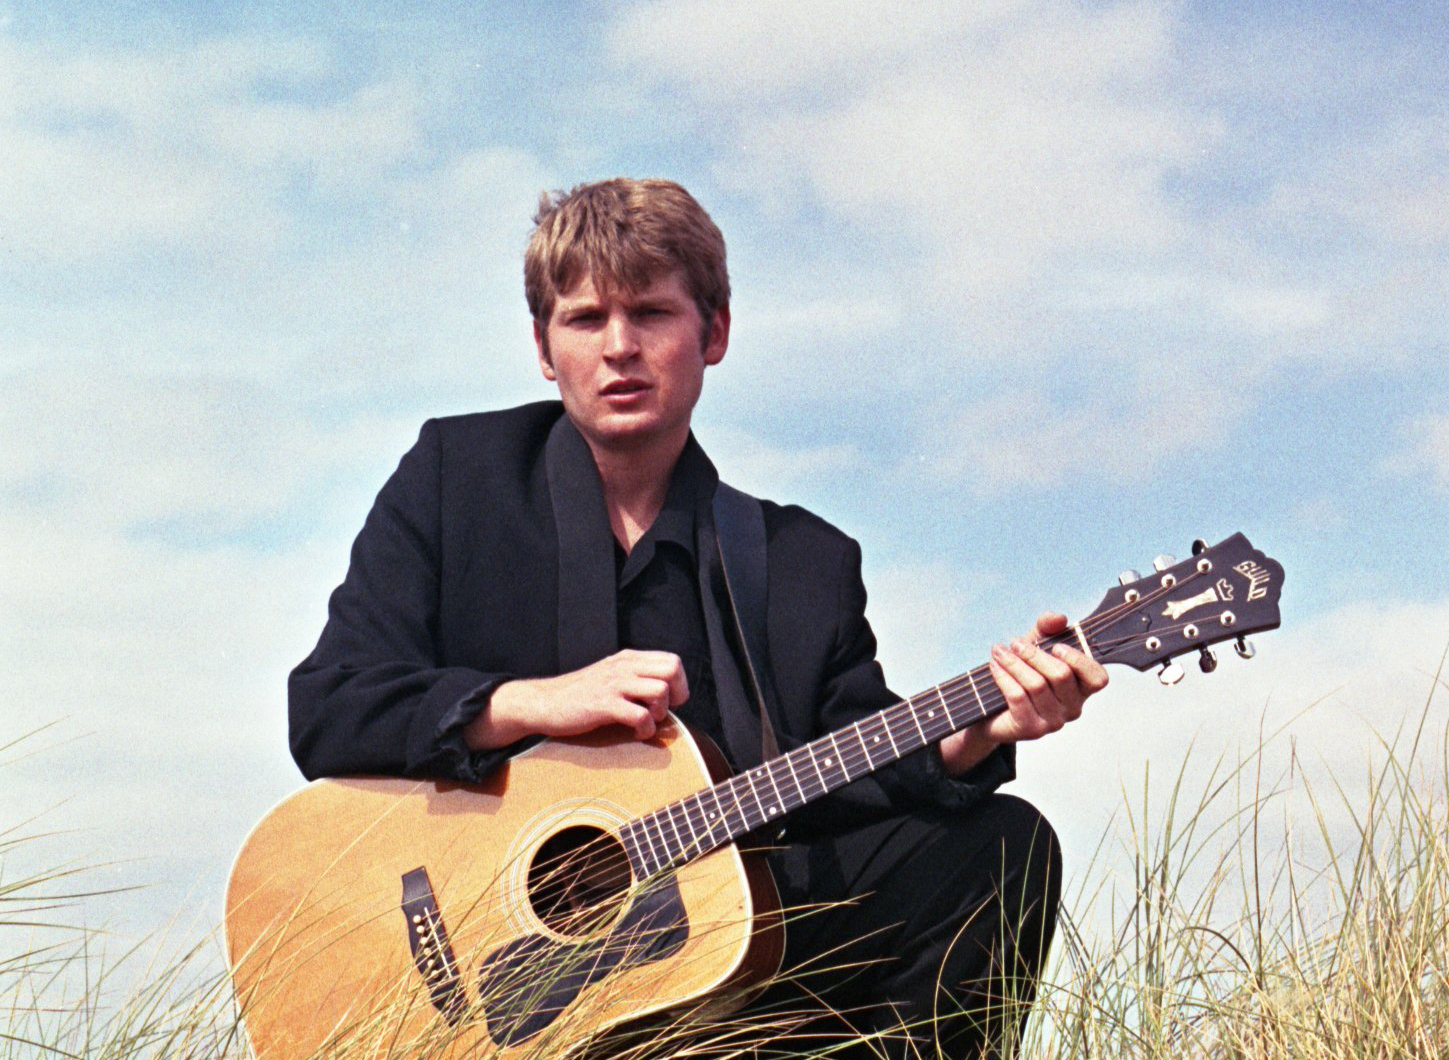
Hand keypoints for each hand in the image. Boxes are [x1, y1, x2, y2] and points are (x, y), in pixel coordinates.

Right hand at [465, 649, 688, 749]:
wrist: (544, 702)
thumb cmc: (580, 695)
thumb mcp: (610, 677)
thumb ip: (635, 679)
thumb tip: (667, 695)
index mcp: (628, 659)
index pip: (672, 660)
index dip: (679, 683)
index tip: (670, 701)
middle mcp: (624, 666)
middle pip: (672, 671)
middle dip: (676, 695)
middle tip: (661, 711)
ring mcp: (613, 684)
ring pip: (659, 692)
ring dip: (660, 713)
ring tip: (646, 722)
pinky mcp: (603, 705)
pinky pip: (640, 716)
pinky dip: (645, 729)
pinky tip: (635, 733)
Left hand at [940, 612, 1107, 772]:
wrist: (991, 708)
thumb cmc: (1021, 672)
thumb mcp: (1035, 644)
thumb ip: (1047, 627)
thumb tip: (1059, 618)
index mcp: (1082, 688)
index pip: (1098, 678)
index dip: (1079, 660)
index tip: (1056, 646)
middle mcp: (1073, 708)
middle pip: (1061, 675)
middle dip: (1034, 654)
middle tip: (1015, 643)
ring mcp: (1054, 722)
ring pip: (1037, 685)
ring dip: (1014, 663)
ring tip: (998, 651)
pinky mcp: (1031, 729)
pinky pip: (1018, 697)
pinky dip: (1004, 677)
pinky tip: (994, 666)